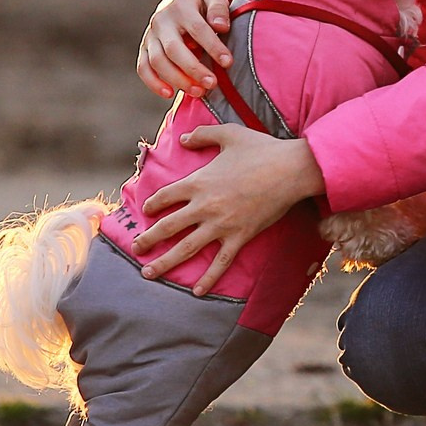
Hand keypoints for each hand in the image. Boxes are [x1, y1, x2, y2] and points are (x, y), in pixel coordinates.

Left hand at [134, 125, 323, 292]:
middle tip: (135, 248)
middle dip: (148, 239)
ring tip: (148, 273)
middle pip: (168, 226)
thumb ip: (203, 134)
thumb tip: (183, 138)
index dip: (152, 203)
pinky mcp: (240, 236)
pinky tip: (197, 292)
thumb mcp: (229, 133)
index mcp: (198, 182)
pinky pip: (220, 262)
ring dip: (165, 262)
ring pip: (186, 248)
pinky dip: (208, 278)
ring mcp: (221, 224)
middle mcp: (204, 206)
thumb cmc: (261, 149)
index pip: (165, 196)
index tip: (146, 210)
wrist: (290, 170)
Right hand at [137, 0, 232, 99]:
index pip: (198, 29)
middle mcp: (162, 20)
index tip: (228, 62)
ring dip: (177, 79)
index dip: (213, 47)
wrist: (177, 1)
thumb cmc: (201, 4)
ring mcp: (150, 35)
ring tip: (199, 92)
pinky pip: (143, 67)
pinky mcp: (144, 48)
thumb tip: (221, 26)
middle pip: (174, 48)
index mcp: (181, 6)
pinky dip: (153, 83)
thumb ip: (219, 10)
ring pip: (158, 61)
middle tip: (212, 83)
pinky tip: (169, 94)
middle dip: (193, 69)